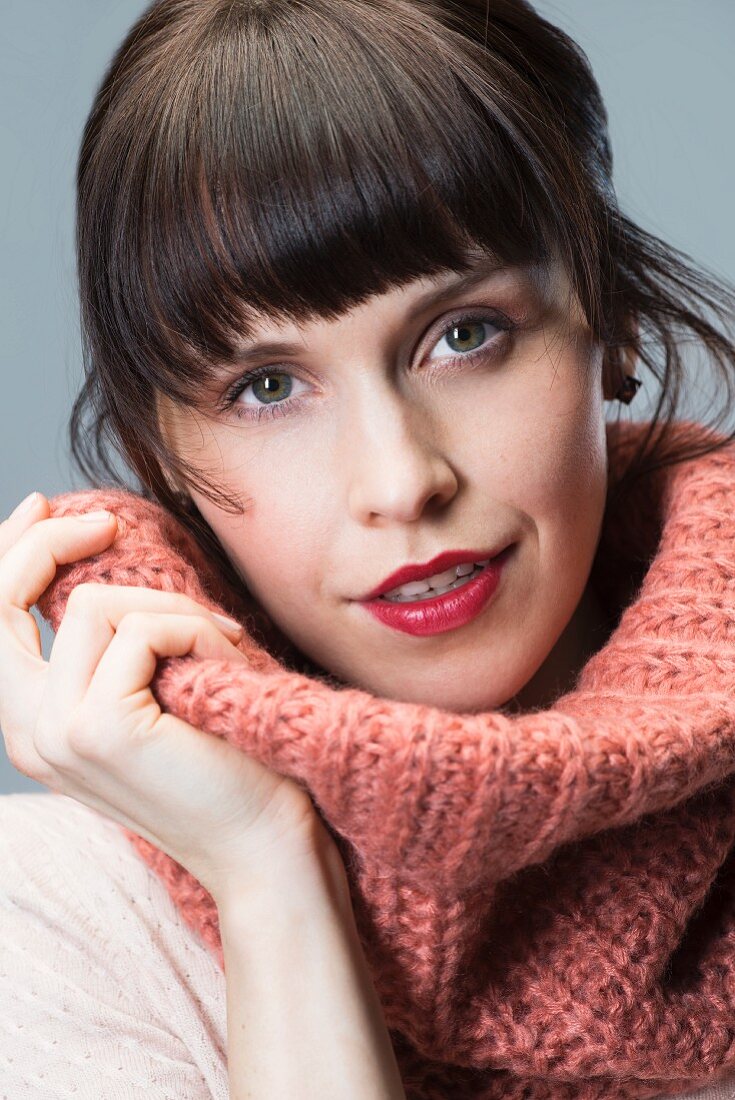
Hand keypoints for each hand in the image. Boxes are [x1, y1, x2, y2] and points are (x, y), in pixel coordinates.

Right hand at [0, 491, 321, 900]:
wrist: (265, 845)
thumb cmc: (225, 761)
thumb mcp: (153, 691)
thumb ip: (111, 644)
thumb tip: (99, 551)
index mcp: (35, 726)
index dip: (10, 556)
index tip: (44, 507)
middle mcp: (29, 733)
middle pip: (2, 601)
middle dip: (49, 543)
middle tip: (108, 521)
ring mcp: (57, 733)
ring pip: (97, 607)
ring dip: (175, 611)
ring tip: (223, 647)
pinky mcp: (100, 727)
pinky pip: (145, 629)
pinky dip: (198, 631)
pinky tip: (231, 667)